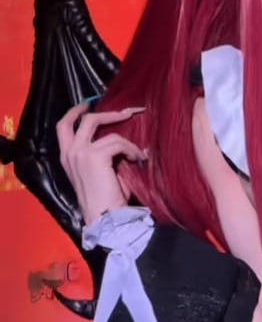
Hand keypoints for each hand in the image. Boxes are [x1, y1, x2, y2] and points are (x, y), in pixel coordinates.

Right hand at [56, 103, 146, 225]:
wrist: (104, 217)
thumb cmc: (105, 200)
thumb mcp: (99, 171)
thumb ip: (103, 154)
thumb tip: (123, 141)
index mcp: (67, 157)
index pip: (63, 126)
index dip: (75, 112)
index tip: (88, 104)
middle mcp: (70, 152)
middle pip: (84, 120)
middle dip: (105, 113)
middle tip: (125, 113)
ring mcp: (80, 153)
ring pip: (106, 130)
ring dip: (127, 141)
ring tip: (137, 154)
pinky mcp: (94, 156)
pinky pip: (118, 142)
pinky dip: (131, 149)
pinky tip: (138, 159)